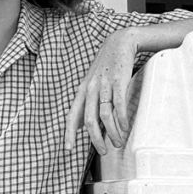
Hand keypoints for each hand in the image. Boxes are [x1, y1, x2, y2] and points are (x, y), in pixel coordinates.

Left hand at [65, 29, 138, 154]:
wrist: (119, 42)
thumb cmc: (106, 66)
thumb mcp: (91, 83)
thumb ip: (86, 103)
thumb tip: (80, 125)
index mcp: (82, 91)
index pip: (72, 115)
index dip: (69, 133)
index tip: (68, 149)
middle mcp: (90, 88)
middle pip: (90, 120)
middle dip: (96, 139)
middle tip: (103, 151)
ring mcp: (104, 84)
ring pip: (105, 115)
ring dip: (111, 132)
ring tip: (117, 142)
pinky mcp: (119, 80)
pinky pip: (119, 104)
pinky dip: (121, 118)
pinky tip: (125, 127)